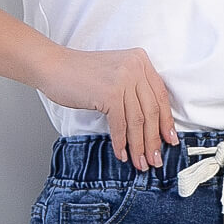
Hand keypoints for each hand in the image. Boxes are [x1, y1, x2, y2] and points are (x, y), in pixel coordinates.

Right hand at [41, 45, 179, 168]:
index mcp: (141, 61)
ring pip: (137, 121)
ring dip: (139, 146)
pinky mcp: (110, 93)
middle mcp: (135, 67)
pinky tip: (122, 154)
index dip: (166, 121)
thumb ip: (134, 90)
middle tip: (155, 159)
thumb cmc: (81, 75)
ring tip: (140, 163)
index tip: (169, 140)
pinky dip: (121, 142)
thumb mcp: (115, 74)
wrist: (53, 66)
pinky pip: (120, 125)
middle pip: (151, 111)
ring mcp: (123, 79)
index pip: (160, 96)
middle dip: (154, 140)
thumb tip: (150, 125)